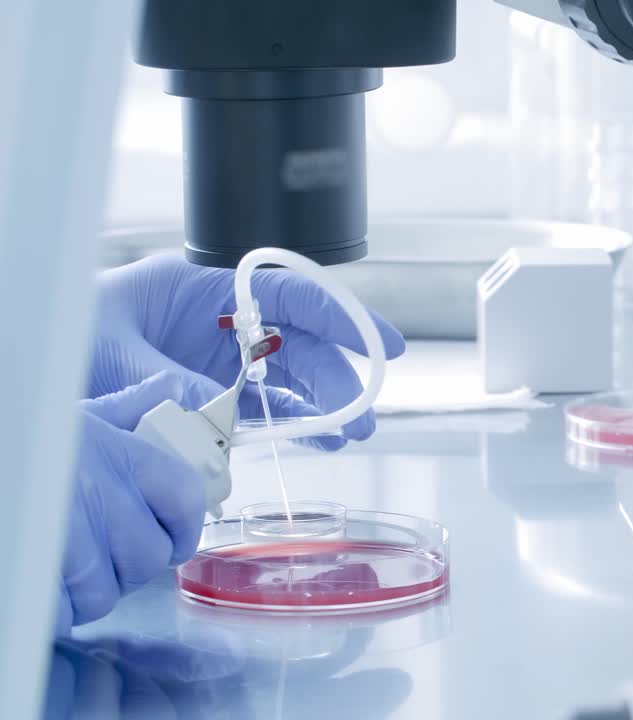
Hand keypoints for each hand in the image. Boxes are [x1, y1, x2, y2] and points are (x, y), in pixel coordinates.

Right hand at [58, 373, 208, 634]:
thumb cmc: (19, 439)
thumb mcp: (71, 414)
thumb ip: (125, 408)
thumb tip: (168, 389)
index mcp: (119, 452)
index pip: (186, 497)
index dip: (184, 527)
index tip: (172, 539)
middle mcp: (100, 493)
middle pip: (149, 557)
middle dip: (128, 567)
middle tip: (101, 556)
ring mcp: (65, 537)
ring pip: (105, 593)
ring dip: (87, 593)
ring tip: (64, 569)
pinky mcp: (34, 573)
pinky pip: (63, 614)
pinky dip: (54, 611)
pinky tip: (43, 584)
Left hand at [90, 254, 405, 449]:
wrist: (36, 352)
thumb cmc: (69, 327)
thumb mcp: (115, 352)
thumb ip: (172, 380)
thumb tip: (218, 413)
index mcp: (202, 289)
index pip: (290, 297)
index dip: (343, 319)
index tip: (383, 345)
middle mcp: (220, 322)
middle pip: (297, 345)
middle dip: (334, 378)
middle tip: (357, 414)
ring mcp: (216, 358)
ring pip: (285, 379)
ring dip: (317, 407)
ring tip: (343, 434)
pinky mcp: (207, 393)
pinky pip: (258, 408)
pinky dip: (284, 425)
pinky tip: (307, 439)